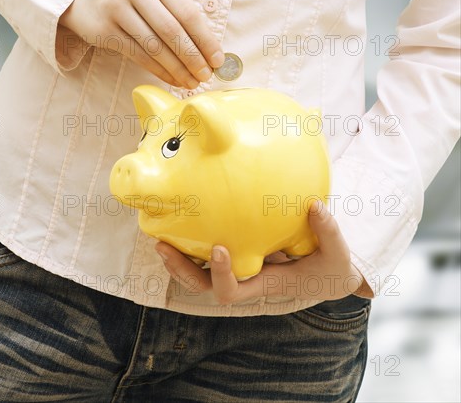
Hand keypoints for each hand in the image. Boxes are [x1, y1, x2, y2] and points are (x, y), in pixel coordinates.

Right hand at [58, 0, 223, 87]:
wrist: (85, 0)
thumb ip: (178, 12)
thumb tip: (209, 49)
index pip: (187, 11)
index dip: (205, 39)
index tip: (218, 60)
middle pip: (172, 30)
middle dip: (193, 57)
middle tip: (206, 75)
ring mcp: (116, 6)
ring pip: (155, 46)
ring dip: (177, 69)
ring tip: (191, 81)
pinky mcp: (104, 28)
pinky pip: (139, 55)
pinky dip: (159, 71)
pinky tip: (172, 79)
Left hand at [155, 200, 373, 304]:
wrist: (329, 274)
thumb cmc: (332, 268)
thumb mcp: (338, 254)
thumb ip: (328, 232)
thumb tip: (314, 206)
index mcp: (264, 284)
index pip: (233, 292)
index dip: (220, 275)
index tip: (219, 249)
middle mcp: (246, 280)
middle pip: (203, 286)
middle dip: (181, 270)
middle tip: (162, 247)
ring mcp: (239, 269)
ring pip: (199, 274)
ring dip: (177, 259)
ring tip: (159, 239)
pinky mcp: (239, 256)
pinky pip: (206, 256)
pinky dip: (190, 246)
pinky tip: (180, 225)